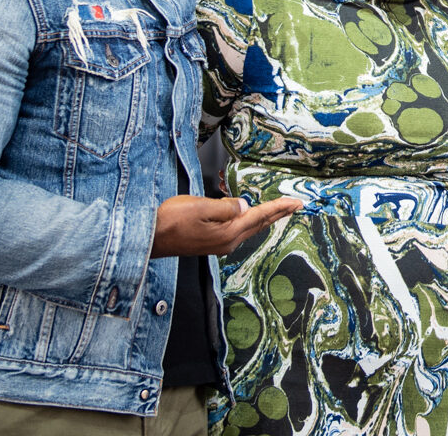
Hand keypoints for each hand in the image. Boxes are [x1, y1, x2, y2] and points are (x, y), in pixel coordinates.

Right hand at [151, 194, 300, 256]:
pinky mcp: (211, 243)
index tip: (296, 203)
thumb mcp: (201, 206)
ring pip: (249, 227)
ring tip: (278, 208)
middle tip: (294, 205)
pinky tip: (249, 216)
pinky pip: (237, 229)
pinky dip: (249, 220)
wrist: (150, 238)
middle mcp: (227, 242)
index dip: (279, 207)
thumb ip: (227, 207)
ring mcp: (219, 244)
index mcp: (228, 233)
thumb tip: (245, 206)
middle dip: (278, 213)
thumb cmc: (171, 221)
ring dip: (264, 217)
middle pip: (259, 224)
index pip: (260, 216)